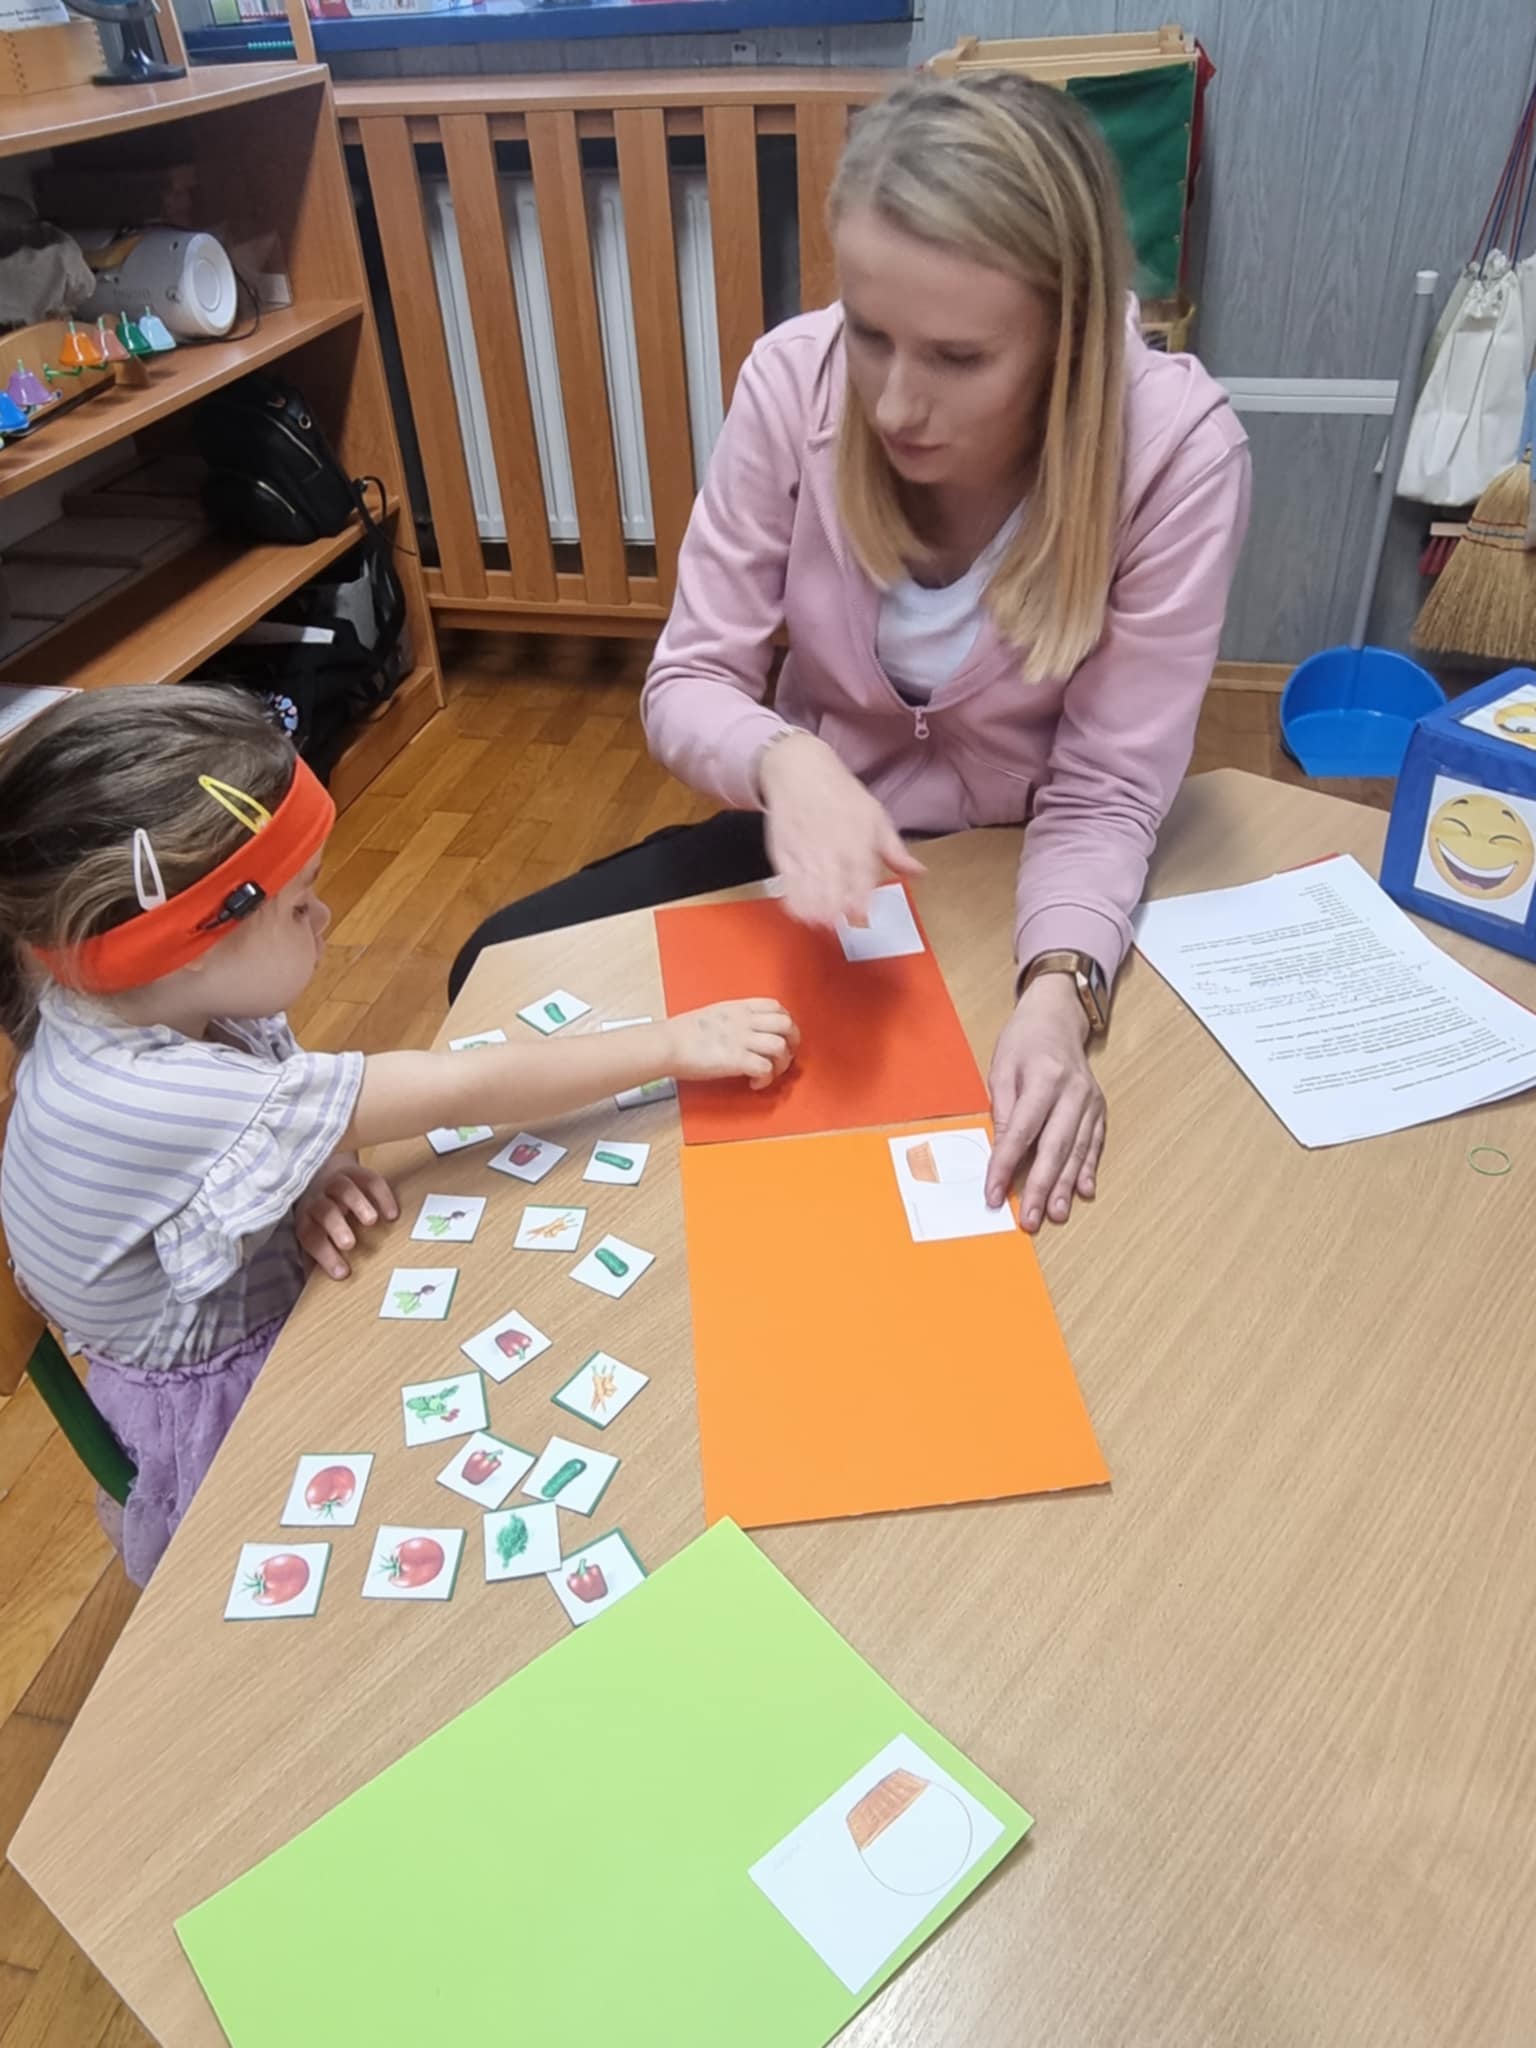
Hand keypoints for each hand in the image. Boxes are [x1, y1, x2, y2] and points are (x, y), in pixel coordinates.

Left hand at [296, 1153, 398, 1279]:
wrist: (322, 1169)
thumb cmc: (321, 1213)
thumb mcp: (314, 1234)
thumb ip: (316, 1261)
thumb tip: (315, 1295)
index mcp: (307, 1218)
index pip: (311, 1236)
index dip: (324, 1254)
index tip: (343, 1273)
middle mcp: (318, 1198)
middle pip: (324, 1210)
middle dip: (336, 1226)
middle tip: (350, 1244)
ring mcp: (336, 1181)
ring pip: (344, 1188)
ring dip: (357, 1204)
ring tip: (372, 1221)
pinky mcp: (356, 1170)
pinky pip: (369, 1179)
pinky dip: (381, 1195)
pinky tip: (392, 1214)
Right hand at [667, 998, 798, 1090]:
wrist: (668, 1044)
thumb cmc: (683, 1033)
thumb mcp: (714, 1014)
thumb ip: (735, 1019)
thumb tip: (746, 1030)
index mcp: (739, 1008)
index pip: (776, 1007)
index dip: (786, 1022)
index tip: (783, 1036)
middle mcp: (744, 1021)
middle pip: (786, 1025)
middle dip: (792, 1042)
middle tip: (784, 1056)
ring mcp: (742, 1040)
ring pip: (780, 1046)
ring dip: (781, 1063)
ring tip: (770, 1072)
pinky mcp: (737, 1060)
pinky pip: (765, 1068)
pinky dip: (766, 1079)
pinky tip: (755, 1083)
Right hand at [758, 731, 923, 926]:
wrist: (800, 771)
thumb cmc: (842, 794)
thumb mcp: (876, 816)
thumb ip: (896, 851)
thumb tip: (919, 873)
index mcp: (858, 842)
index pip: (862, 883)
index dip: (862, 904)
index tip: (863, 917)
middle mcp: (831, 851)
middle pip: (835, 894)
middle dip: (840, 913)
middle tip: (844, 922)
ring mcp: (805, 854)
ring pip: (811, 895)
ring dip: (818, 914)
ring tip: (825, 923)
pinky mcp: (783, 855)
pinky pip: (788, 887)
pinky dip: (795, 904)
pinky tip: (802, 913)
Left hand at [985, 975, 1104, 1230]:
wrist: (1057, 1017)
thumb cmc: (1023, 1043)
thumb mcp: (1001, 1068)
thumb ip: (1003, 1109)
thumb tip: (1002, 1151)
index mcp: (1043, 1079)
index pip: (1021, 1132)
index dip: (1006, 1166)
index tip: (992, 1194)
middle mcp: (1072, 1092)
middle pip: (1055, 1147)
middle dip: (1040, 1186)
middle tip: (1029, 1219)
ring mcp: (1090, 1102)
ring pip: (1078, 1150)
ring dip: (1066, 1186)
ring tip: (1055, 1214)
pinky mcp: (1099, 1109)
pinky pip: (1095, 1144)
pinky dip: (1089, 1169)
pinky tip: (1084, 1192)